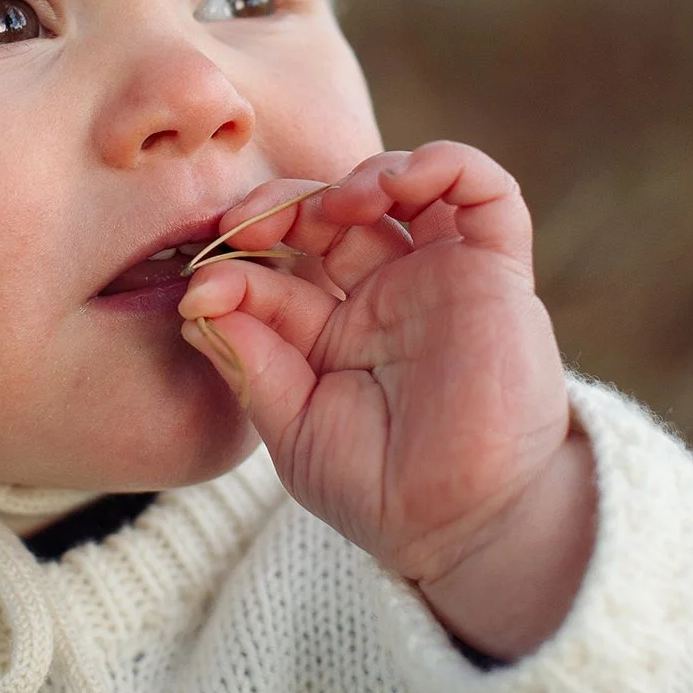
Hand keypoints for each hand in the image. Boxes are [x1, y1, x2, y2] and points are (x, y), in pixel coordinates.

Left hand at [179, 142, 594, 659]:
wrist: (463, 528)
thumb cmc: (378, 490)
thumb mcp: (294, 427)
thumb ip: (250, 363)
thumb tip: (196, 303)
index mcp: (331, 324)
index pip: (278, 265)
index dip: (237, 261)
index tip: (203, 286)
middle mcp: (384, 290)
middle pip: (331, 209)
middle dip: (284, 203)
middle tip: (248, 221)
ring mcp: (441, 276)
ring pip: (404, 185)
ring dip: (361, 175)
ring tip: (335, 204)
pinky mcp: (497, 272)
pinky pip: (485, 191)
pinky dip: (445, 164)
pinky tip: (400, 183)